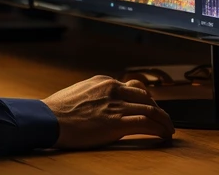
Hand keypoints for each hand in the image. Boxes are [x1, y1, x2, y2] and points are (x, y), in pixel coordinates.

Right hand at [41, 75, 174, 148]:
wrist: (49, 119)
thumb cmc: (57, 110)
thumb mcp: (77, 93)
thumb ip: (93, 95)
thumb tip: (98, 104)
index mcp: (104, 82)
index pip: (132, 87)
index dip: (144, 99)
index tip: (148, 108)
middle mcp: (113, 89)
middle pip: (146, 96)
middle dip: (157, 109)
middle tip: (162, 120)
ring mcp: (117, 105)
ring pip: (151, 110)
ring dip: (164, 121)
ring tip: (169, 130)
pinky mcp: (118, 123)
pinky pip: (147, 124)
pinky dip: (160, 130)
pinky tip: (164, 136)